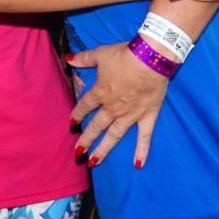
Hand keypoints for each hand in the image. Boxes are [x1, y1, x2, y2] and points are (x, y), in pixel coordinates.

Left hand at [67, 41, 167, 167]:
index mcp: (101, 92)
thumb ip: (84, 58)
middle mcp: (113, 108)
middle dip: (86, 139)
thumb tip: (68, 59)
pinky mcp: (147, 117)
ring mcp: (130, 115)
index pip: (85, 105)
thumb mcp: (100, 54)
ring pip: (114, 136)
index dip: (77, 114)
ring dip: (104, 149)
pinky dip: (141, 151)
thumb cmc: (123, 56)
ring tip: (93, 162)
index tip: (71, 124)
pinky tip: (137, 164)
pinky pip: (144, 137)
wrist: (149, 60)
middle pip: (97, 125)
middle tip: (77, 152)